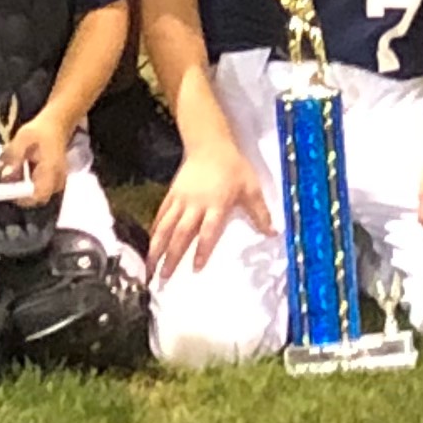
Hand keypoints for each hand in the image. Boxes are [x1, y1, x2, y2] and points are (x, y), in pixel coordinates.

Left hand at [2, 108, 72, 206]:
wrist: (58, 123)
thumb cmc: (41, 129)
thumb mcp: (23, 137)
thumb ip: (14, 155)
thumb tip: (5, 175)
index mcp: (51, 168)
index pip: (39, 195)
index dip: (23, 199)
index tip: (10, 191)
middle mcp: (58, 178)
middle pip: (39, 198)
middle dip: (23, 193)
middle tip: (11, 181)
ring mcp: (59, 180)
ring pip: (41, 194)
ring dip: (27, 188)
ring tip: (18, 172)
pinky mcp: (56, 179)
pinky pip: (43, 189)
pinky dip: (32, 184)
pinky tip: (25, 170)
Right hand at [148, 143, 272, 274]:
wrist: (210, 144)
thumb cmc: (233, 167)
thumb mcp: (251, 188)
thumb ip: (261, 212)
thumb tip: (273, 233)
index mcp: (216, 205)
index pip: (208, 231)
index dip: (202, 250)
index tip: (196, 269)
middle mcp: (196, 204)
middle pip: (182, 233)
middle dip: (172, 257)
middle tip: (164, 278)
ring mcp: (181, 199)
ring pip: (166, 226)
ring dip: (157, 247)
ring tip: (149, 267)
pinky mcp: (172, 193)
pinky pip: (161, 214)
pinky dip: (154, 229)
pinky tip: (149, 243)